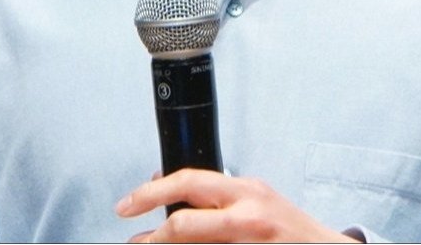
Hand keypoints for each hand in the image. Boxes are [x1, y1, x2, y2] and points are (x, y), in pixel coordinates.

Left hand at [116, 168, 357, 242]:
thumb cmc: (292, 233)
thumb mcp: (257, 202)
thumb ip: (220, 198)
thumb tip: (171, 195)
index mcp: (246, 190)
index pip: (189, 182)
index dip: (151, 192)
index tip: (128, 205)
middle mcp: (249, 212)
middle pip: (185, 223)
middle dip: (152, 235)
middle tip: (133, 241)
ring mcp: (251, 239)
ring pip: (192, 241)